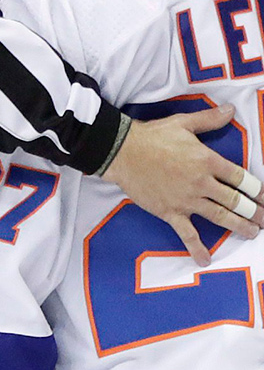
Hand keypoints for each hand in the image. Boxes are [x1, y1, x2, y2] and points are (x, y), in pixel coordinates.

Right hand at [102, 105, 263, 265]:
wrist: (120, 151)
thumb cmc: (151, 136)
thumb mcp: (182, 123)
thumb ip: (209, 120)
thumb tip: (230, 110)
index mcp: (207, 161)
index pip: (241, 178)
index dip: (257, 189)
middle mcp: (201, 183)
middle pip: (236, 201)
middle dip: (254, 211)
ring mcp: (186, 200)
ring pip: (220, 217)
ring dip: (239, 226)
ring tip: (252, 233)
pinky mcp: (169, 211)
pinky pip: (186, 233)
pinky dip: (196, 247)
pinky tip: (205, 259)